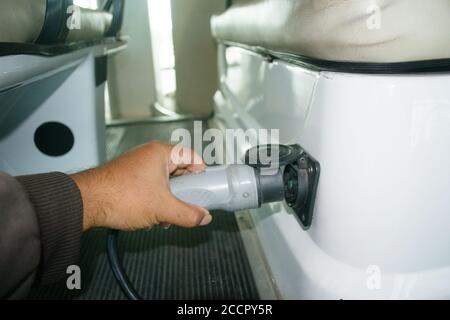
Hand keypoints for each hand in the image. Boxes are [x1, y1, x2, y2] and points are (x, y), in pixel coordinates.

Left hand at [72, 141, 211, 230]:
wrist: (86, 203)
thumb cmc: (120, 196)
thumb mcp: (162, 209)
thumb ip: (188, 214)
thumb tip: (203, 218)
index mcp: (161, 153)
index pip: (192, 156)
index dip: (202, 173)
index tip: (206, 189)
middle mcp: (149, 155)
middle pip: (180, 169)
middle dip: (185, 190)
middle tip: (188, 204)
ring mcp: (138, 165)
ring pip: (165, 180)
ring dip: (170, 198)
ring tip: (166, 214)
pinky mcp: (129, 177)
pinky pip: (152, 185)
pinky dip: (156, 198)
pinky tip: (152, 215)